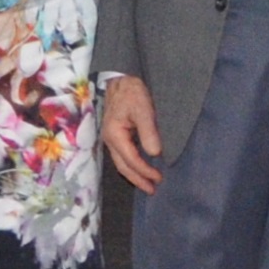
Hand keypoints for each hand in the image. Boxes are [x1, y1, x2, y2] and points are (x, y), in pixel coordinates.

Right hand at [100, 74, 166, 190]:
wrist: (120, 78)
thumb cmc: (132, 92)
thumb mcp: (143, 109)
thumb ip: (148, 132)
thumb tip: (155, 154)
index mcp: (114, 135)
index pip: (131, 160)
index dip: (144, 171)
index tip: (158, 179)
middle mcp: (109, 140)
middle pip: (123, 166)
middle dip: (138, 180)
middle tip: (152, 190)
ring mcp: (111, 138)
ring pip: (121, 162)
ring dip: (134, 174)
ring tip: (148, 183)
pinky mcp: (115, 134)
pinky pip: (123, 155)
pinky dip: (132, 164)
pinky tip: (141, 167)